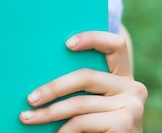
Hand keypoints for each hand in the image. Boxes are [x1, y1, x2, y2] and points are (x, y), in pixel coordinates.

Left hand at [19, 30, 147, 131]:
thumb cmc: (98, 128)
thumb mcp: (94, 103)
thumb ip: (82, 86)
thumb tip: (39, 69)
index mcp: (123, 76)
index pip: (116, 44)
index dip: (93, 38)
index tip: (66, 44)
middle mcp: (133, 87)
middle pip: (86, 76)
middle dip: (53, 88)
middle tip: (30, 99)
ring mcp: (132, 106)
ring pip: (79, 103)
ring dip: (49, 113)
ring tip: (28, 118)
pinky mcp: (125, 123)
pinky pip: (82, 122)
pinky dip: (64, 130)